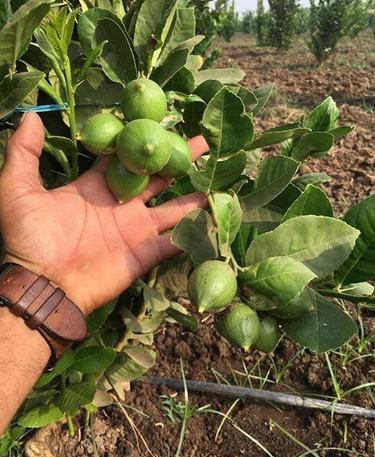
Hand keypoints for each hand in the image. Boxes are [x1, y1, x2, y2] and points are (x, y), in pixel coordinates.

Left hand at [0, 113, 207, 315]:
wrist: (43, 285)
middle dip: (178, 160)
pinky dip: (195, 232)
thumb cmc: (29, 238)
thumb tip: (31, 114)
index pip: (125, 157)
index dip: (142, 140)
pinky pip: (175, 241)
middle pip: (157, 178)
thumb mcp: (17, 188)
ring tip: (218, 176)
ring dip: (194, 195)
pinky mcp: (145, 253)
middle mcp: (121, 205)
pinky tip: (217, 216)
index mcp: (96, 187)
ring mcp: (136, 230)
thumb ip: (24, 151)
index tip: (162, 121)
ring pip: (173, 208)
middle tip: (203, 143)